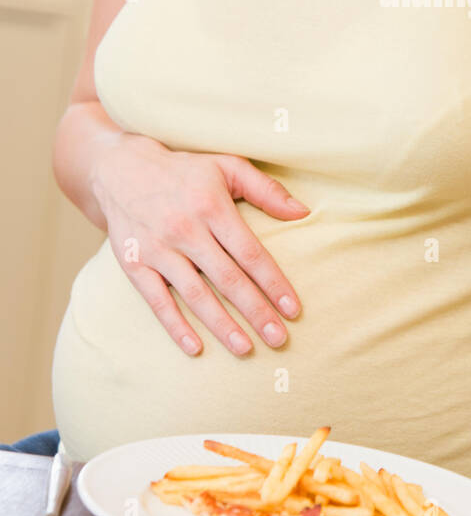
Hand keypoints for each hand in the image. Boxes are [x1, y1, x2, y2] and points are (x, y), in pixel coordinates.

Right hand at [90, 134, 307, 355]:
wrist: (121, 169)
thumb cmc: (185, 171)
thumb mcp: (227, 166)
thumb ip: (266, 190)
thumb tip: (304, 212)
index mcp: (212, 207)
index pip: (250, 253)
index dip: (274, 283)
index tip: (294, 309)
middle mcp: (185, 230)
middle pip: (227, 279)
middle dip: (256, 312)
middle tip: (279, 340)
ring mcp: (158, 249)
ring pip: (195, 295)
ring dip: (222, 325)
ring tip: (246, 349)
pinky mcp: (135, 264)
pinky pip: (157, 301)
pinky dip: (175, 326)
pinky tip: (196, 348)